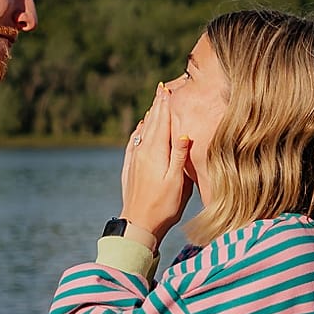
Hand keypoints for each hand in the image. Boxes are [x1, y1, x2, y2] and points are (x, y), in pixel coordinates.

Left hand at [121, 84, 190, 242]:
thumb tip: (183, 132)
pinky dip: (139, 132)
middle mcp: (142, 152)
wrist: (138, 225)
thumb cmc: (163, 206)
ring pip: (142, 131)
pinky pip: (134, 143)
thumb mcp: (177, 182)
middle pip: (151, 123)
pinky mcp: (130, 169)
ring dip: (149, 116)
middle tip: (161, 88)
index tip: (166, 88)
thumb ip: (179, 156)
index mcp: (156, 152)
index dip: (165, 105)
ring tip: (154, 104)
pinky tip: (140, 129)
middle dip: (157, 105)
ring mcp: (134, 160)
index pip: (162, 122)